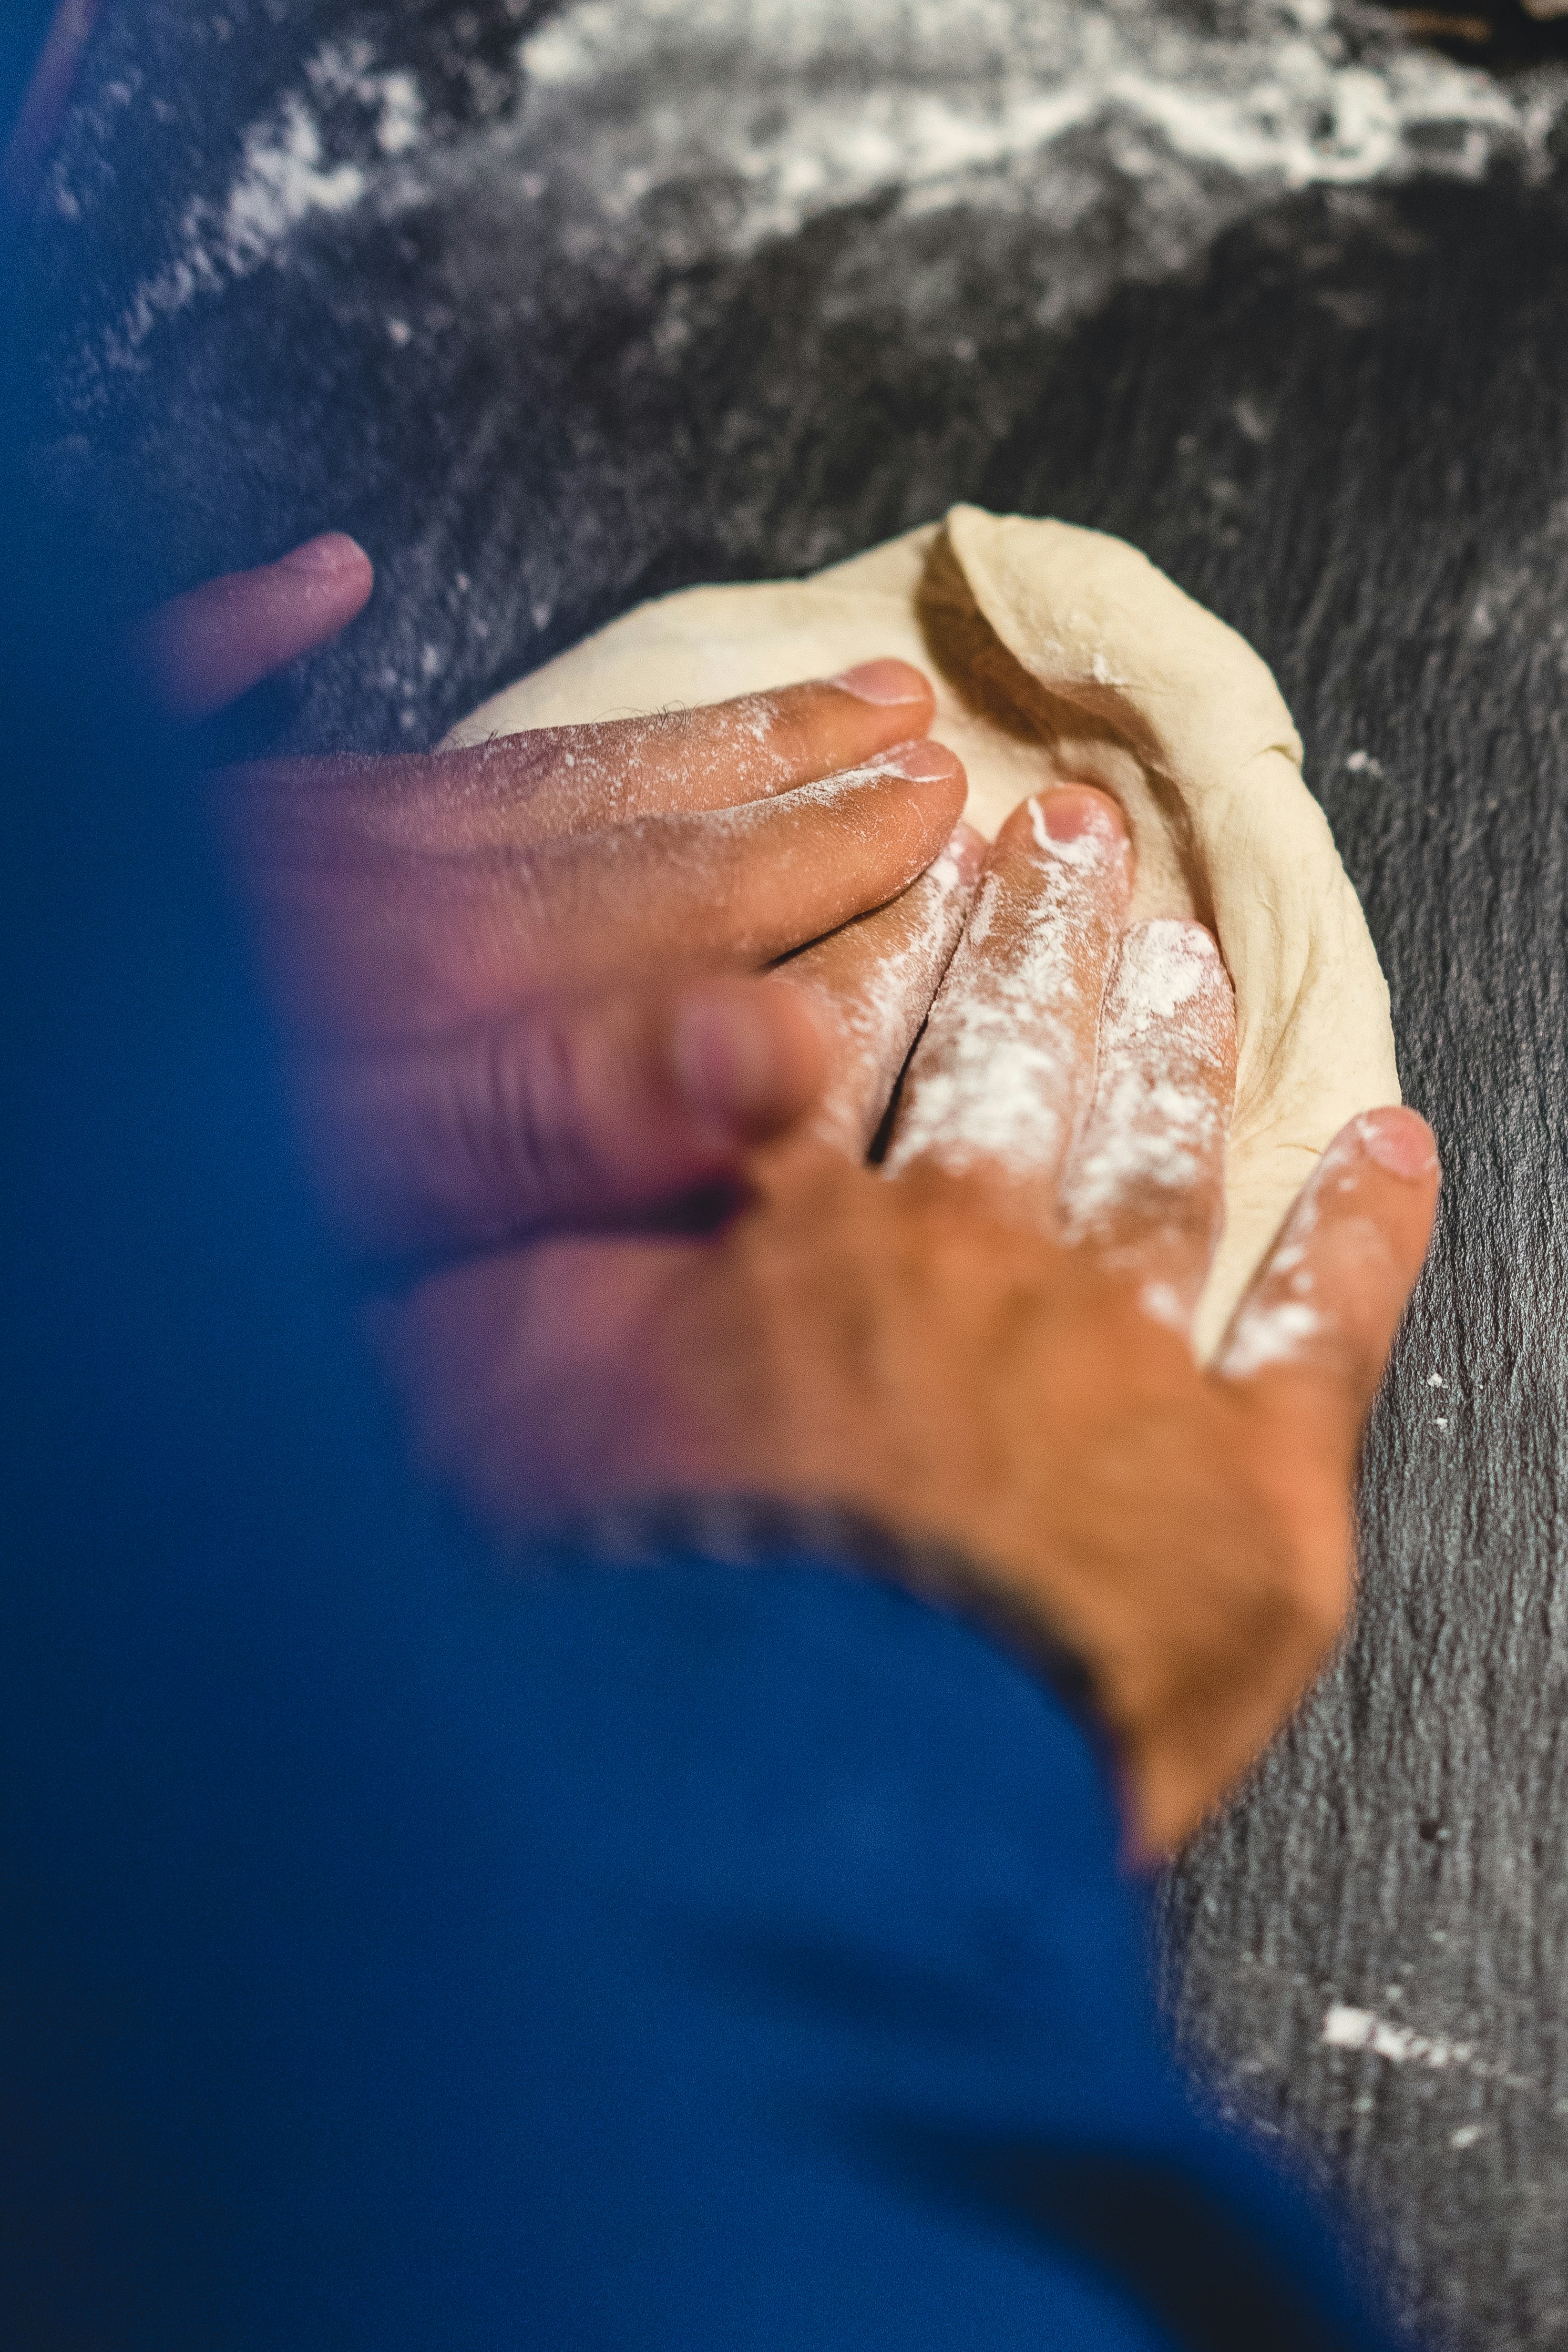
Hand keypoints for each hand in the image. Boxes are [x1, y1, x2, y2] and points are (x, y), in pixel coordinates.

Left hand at [136, 534, 971, 1247]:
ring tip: (770, 681)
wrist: (3, 1047)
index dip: (826, 854)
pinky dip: (267, 626)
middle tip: (906, 711)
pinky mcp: (167, 826)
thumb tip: (791, 1056)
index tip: (949, 804)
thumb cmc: (172, 1153)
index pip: (689, 895)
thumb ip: (570, 1111)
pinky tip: (326, 578)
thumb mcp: (380, 1171)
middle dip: (778, 766)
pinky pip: (206, 687)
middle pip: (623, 807)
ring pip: (503, 762)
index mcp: (464, 970)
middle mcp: (397, 879)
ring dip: (645, 724)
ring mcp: (287, 840)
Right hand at [373, 787, 1438, 1859]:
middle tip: (1064, 838)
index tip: (909, 866)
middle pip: (1012, 1061)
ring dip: (1172, 1046)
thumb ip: (527, 1266)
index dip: (876, 945)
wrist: (801, 1773)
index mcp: (793, 1236)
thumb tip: (530, 1167)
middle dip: (1038, 940)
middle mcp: (968, 1263)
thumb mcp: (491, 1400)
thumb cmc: (640, 1606)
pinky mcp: (1249, 1486)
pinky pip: (1324, 1324)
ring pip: (1158, 1155)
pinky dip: (1364, 1232)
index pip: (841, 1044)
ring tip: (1189, 961)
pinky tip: (1392, 1155)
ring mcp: (1119, 1359)